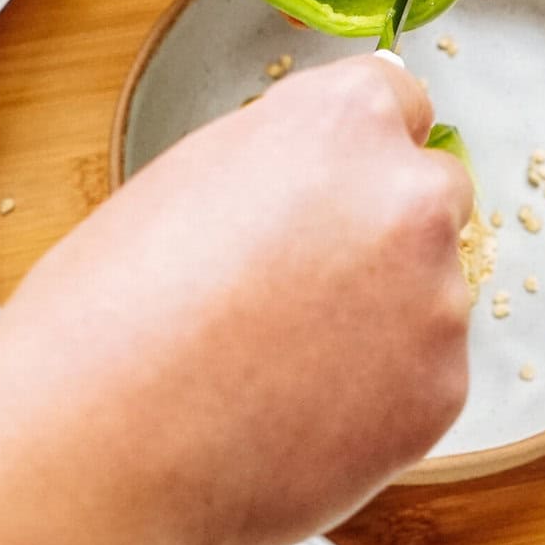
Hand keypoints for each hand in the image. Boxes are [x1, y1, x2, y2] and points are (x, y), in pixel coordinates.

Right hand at [0, 57, 469, 544]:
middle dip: (388, 229)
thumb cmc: (115, 305)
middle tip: (308, 284)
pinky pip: (425, 378)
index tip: (334, 186)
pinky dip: (380, 397)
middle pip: (435, 192)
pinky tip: (297, 414)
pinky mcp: (443, 390)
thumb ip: (285, 156)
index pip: (399, 102)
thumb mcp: (194, 173)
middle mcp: (409, 194)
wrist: (101, 442)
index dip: (359, 150)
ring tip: (280, 364)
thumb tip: (321, 170)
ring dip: (384, 318)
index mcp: (345, 119)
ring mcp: (437, 297)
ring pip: (431, 293)